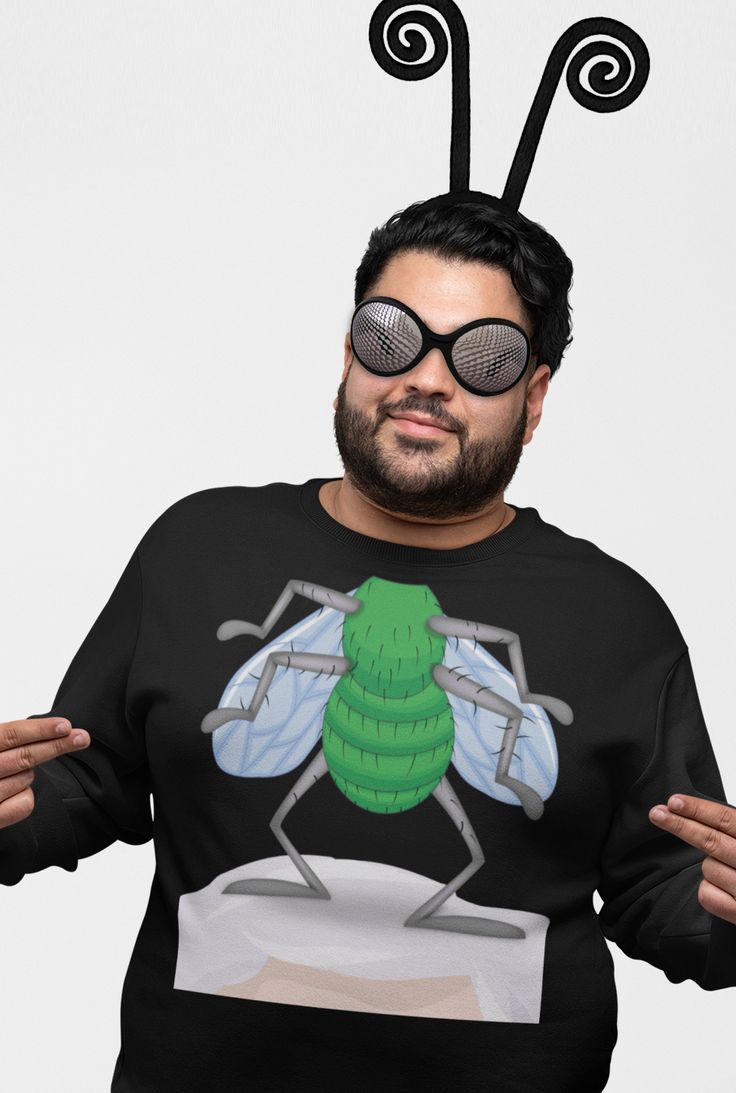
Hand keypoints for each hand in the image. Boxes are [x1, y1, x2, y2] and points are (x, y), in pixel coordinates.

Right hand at [0, 718, 89, 829]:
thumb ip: (3, 740)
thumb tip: (43, 729)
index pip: (9, 735)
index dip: (39, 729)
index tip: (65, 725)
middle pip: (24, 756)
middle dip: (57, 745)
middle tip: (83, 737)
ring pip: (26, 779)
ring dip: (28, 773)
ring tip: (9, 774)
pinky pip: (24, 804)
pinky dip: (26, 797)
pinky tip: (13, 793)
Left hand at [649, 794, 735, 925]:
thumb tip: (705, 813)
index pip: (726, 820)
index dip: (698, 809)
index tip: (674, 801)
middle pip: (711, 840)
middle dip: (680, 825)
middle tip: (656, 813)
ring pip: (708, 869)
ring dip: (711, 867)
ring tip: (732, 873)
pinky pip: (708, 897)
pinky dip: (710, 893)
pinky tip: (727, 892)